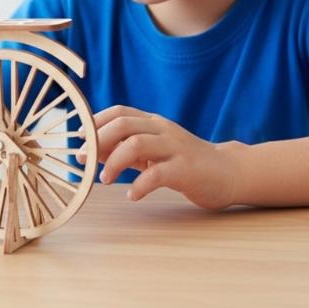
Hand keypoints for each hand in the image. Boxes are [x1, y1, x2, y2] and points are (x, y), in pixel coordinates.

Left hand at [79, 105, 237, 209]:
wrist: (229, 173)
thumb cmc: (184, 163)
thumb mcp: (153, 151)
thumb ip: (125, 149)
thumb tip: (91, 151)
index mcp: (153, 122)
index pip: (119, 111)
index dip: (96, 122)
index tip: (79, 138)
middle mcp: (163, 129)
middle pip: (124, 124)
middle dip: (99, 140)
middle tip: (84, 160)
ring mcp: (175, 147)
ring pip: (137, 143)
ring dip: (114, 162)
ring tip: (104, 180)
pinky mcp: (186, 169)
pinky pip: (157, 174)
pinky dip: (140, 185)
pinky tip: (132, 196)